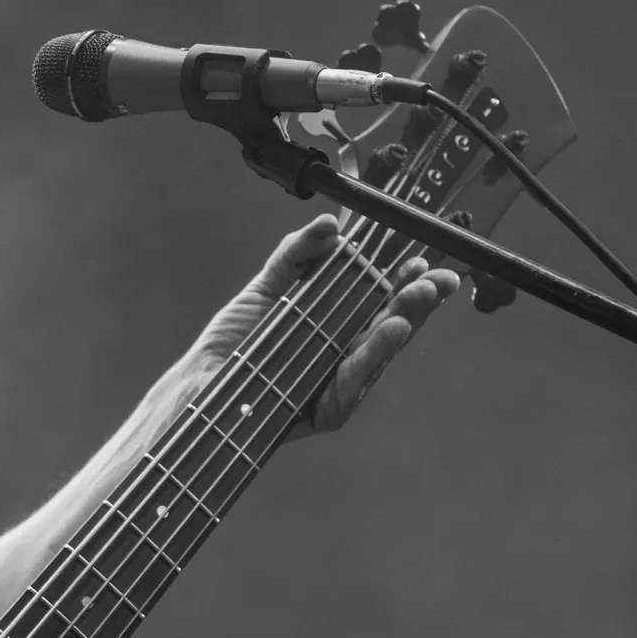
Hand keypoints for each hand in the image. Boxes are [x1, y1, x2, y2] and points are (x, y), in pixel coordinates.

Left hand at [185, 214, 461, 439]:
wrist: (199, 382)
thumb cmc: (235, 340)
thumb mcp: (269, 284)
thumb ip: (298, 252)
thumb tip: (329, 226)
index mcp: (338, 326)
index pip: (383, 301)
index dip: (405, 282)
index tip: (421, 260)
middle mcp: (344, 356)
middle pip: (392, 326)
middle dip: (418, 301)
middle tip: (437, 278)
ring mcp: (338, 385)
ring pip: (379, 354)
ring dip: (404, 323)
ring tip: (420, 298)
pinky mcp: (326, 411)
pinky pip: (353, 383)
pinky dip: (373, 355)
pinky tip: (391, 330)